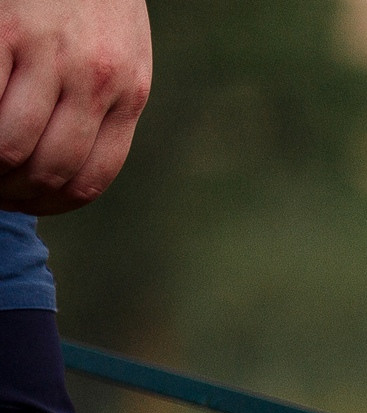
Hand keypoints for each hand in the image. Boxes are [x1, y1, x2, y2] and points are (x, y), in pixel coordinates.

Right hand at [0, 0, 150, 214]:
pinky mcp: (6, 28)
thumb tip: (63, 160)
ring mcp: (50, 51)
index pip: (89, 179)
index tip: (18, 201)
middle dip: (8, 191)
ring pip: (9, 146)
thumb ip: (100, 102)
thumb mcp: (115, 52)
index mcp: (128, 91)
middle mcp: (96, 78)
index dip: (46, 204)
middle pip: (47, 170)